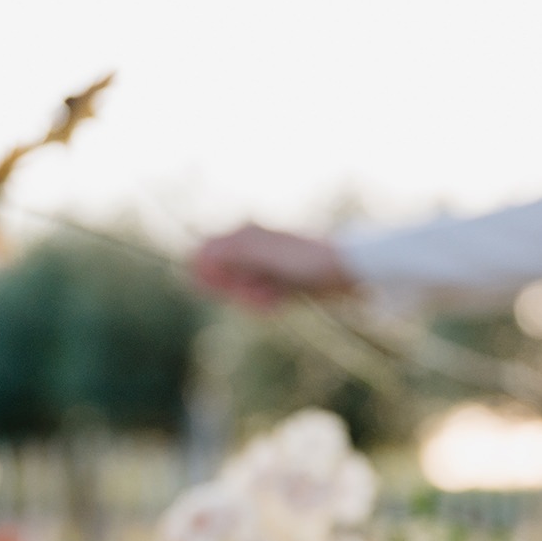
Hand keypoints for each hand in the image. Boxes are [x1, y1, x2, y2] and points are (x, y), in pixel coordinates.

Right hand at [190, 225, 354, 307]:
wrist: (346, 270)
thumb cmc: (306, 258)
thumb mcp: (263, 253)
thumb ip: (228, 253)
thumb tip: (195, 256)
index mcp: (242, 235)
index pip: (203, 258)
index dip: (209, 278)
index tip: (227, 287)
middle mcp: (248, 249)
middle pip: (220, 280)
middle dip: (236, 292)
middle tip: (260, 291)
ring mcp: (262, 267)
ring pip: (239, 294)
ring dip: (254, 301)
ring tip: (276, 297)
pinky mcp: (275, 283)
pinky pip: (257, 301)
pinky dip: (266, 304)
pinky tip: (282, 301)